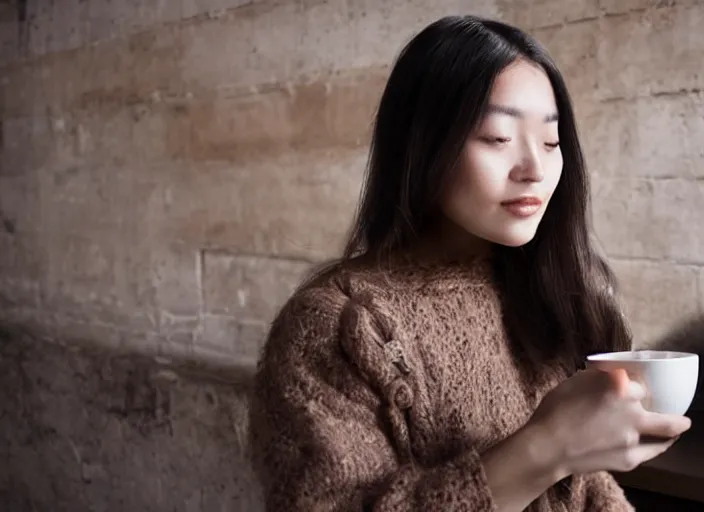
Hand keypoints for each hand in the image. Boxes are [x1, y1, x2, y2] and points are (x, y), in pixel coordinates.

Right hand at [528, 368, 691, 475]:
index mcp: (620, 388)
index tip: (643, 386)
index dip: (643, 385)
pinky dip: (655, 446)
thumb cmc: (556, 410)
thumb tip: (612, 373)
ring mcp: (634, 439)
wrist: (547, 446)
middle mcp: (633, 413)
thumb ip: (599, 376)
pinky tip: (656, 444)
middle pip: (671, 419)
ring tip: (674, 430)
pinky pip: (650, 452)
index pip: (644, 384)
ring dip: (672, 433)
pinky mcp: (630, 459)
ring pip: (666, 437)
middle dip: (680, 419)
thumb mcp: (575, 381)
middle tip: (682, 417)